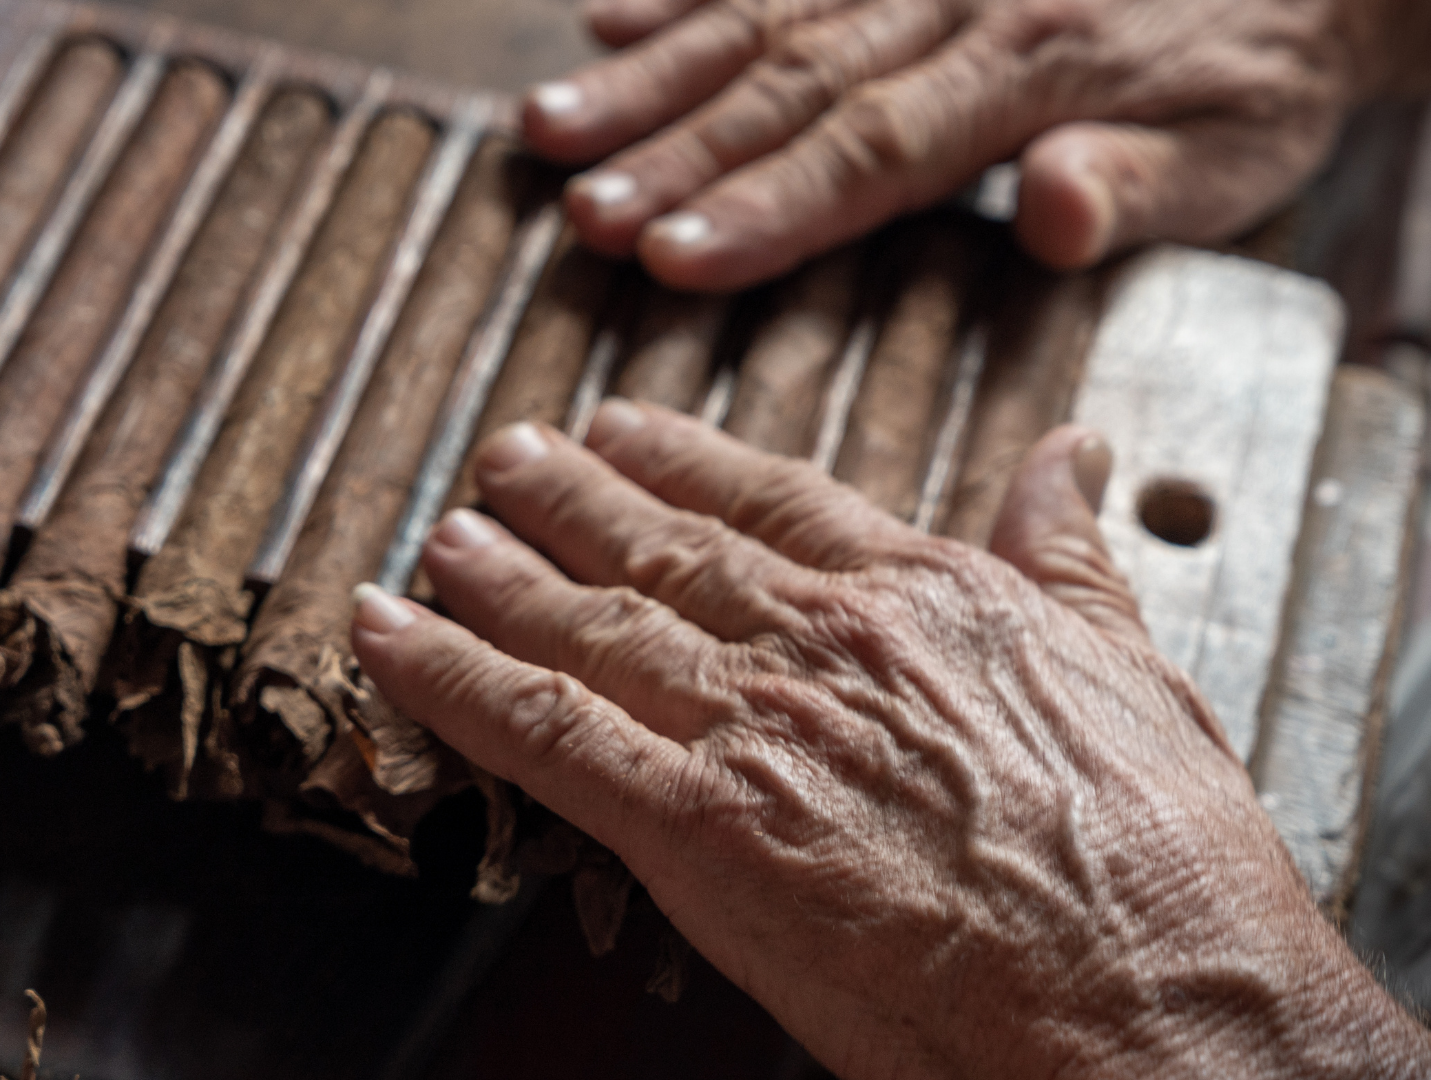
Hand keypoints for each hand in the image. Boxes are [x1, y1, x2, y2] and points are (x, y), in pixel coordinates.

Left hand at [352, 400, 1430, 1078]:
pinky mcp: (697, 826)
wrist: (1155, 999)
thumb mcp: (1134, 668)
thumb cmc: (1162, 865)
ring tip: (442, 535)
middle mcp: (822, 641)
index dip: (682, 460)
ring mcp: (753, 726)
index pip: (774, 501)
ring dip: (497, 573)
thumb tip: (1070, 458)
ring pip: (588, 623)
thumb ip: (1067, 556)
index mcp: (922, 598)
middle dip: (570, 498)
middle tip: (503, 454)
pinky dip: (450, 677)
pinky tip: (390, 637)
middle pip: (663, 548)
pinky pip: (542, 731)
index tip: (623, 429)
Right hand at [521, 0, 1422, 289]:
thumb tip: (1052, 207)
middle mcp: (954, 4)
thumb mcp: (1238, 149)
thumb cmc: (1251, 67)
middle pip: (792, 84)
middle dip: (674, 150)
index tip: (671, 257)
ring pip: (760, 17)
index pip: (877, 150)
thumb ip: (1138, 184)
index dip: (767, 207)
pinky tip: (605, 12)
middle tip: (577, 206)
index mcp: (1033, 70)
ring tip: (548, 123)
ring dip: (647, 73)